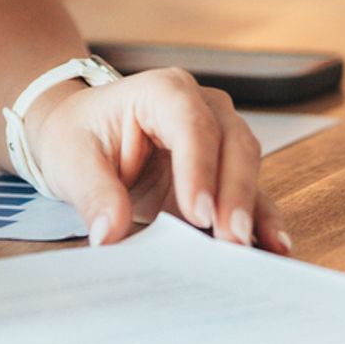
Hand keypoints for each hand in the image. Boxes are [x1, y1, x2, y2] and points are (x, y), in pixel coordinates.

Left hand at [26, 68, 290, 251]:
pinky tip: (273, 247)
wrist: (79, 131)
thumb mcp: (72, 160)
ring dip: (251, 209)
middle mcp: (201, 106)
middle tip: (231, 241)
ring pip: (248, 166)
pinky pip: (249, 191)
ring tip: (253, 252)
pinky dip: (261, 219)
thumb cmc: (77, 134)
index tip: (198, 214)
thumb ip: (94, 194)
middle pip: (232, 143)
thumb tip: (110, 235)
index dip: (199, 168)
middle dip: (234, 194)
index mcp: (162, 91)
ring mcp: (218, 135)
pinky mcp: (221, 170)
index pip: (191, 125)